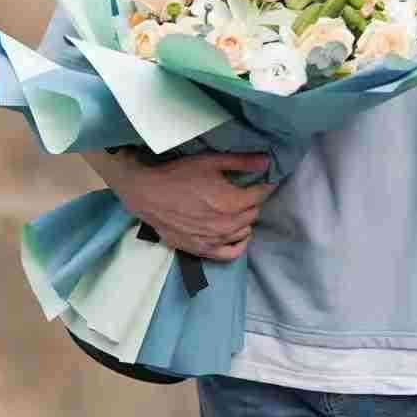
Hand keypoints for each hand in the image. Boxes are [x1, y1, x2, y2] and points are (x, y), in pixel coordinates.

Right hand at [84, 149, 277, 260]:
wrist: (148, 194)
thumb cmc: (179, 174)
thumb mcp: (211, 161)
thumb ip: (241, 162)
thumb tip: (268, 162)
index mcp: (231, 201)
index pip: (260, 195)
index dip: (263, 185)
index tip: (261, 181)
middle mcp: (226, 224)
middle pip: (253, 213)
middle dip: (252, 201)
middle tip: (245, 192)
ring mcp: (214, 240)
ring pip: (244, 231)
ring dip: (245, 219)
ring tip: (238, 209)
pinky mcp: (202, 250)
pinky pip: (230, 254)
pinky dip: (239, 245)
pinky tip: (240, 235)